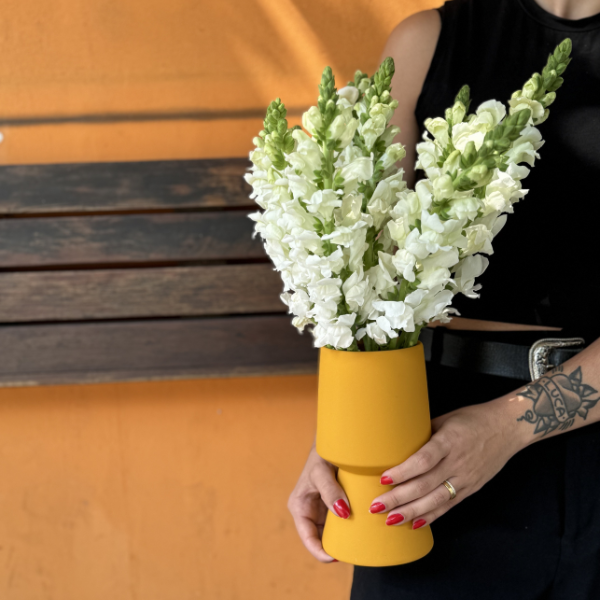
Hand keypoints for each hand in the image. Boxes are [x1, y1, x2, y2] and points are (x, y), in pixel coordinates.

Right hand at [288, 443, 350, 561]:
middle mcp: (309, 511)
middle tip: (352, 553)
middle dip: (334, 548)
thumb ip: (330, 491)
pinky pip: (342, 522)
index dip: (319, 551)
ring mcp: (322, 509)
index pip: (307, 537)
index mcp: (299, 507)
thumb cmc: (321, 455)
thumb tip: (342, 513)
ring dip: (343, 538)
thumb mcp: (321, 472)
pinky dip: (351, 527)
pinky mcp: (334, 504)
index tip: (334, 558)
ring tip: (359, 545)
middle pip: (321, 538)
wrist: (332, 441)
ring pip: (332, 532)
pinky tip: (362, 531)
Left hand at [369, 398, 526, 528]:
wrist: (508, 427)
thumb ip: (424, 433)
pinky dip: (432, 516)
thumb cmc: (473, 419)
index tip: (383, 479)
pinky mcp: (472, 488)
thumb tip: (397, 442)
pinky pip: (449, 505)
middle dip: (399, 498)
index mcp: (449, 441)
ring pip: (436, 500)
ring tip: (391, 519)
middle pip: (425, 484)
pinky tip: (415, 523)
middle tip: (376, 506)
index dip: (403, 472)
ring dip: (411, 512)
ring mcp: (466, 478)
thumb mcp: (446, 419)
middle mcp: (458, 462)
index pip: (424, 460)